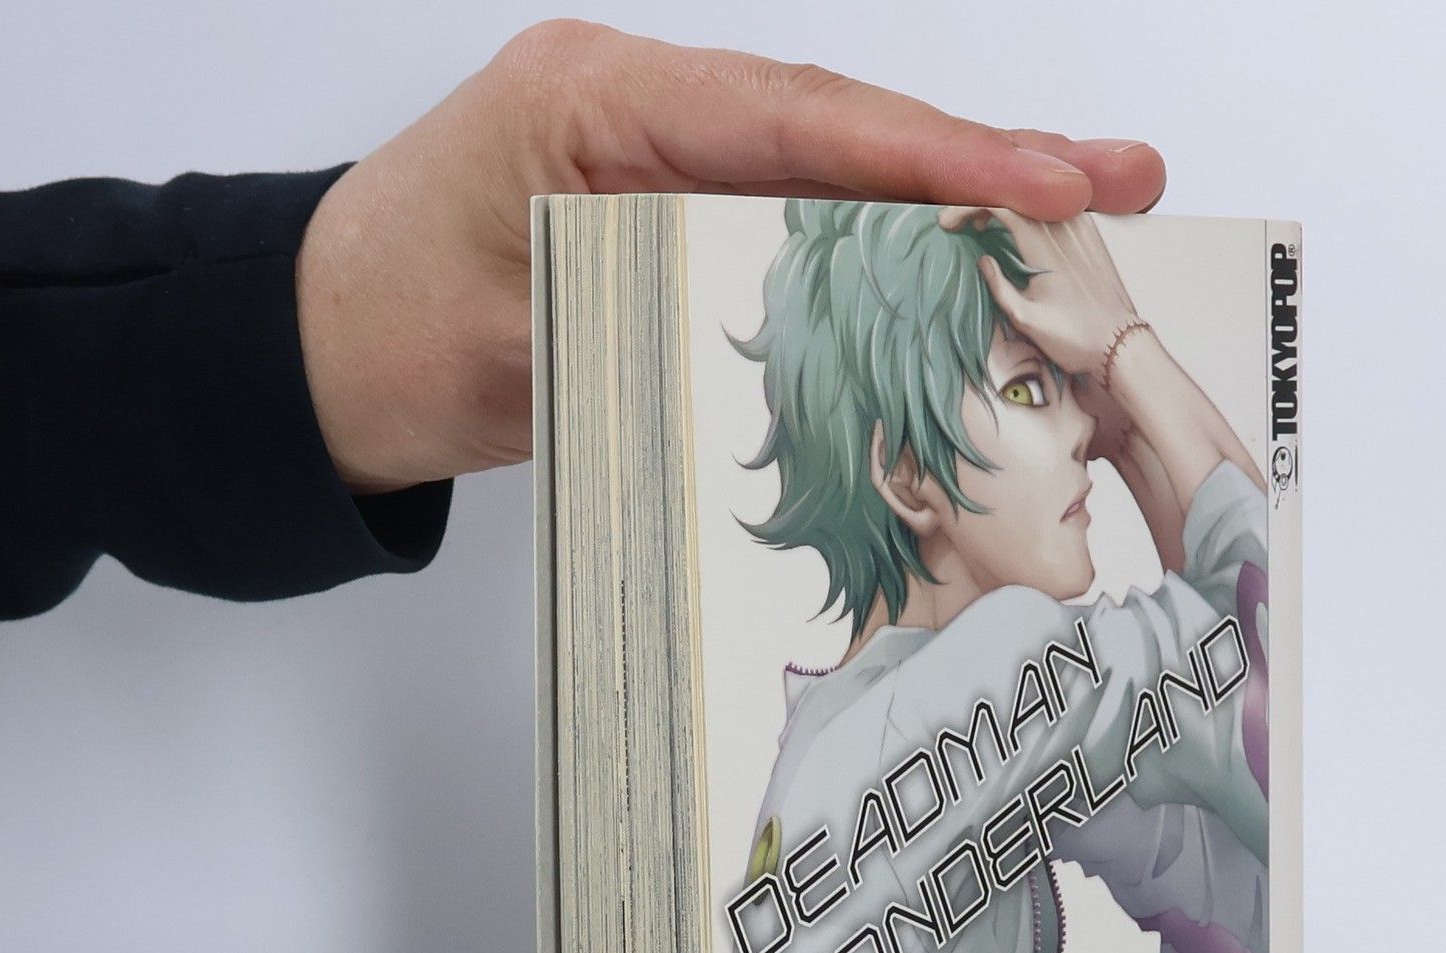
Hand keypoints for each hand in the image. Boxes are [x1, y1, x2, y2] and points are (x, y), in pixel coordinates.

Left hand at [296, 21, 1166, 492]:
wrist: (324, 358)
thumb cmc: (386, 331)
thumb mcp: (518, 331)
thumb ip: (658, 307)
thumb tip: (804, 323)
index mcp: (598, 101)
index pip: (796, 120)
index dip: (931, 155)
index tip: (1043, 181)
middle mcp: (647, 113)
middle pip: (842, 130)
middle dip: (987, 160)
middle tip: (1121, 179)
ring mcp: (667, 165)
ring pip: (835, 178)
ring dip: (957, 206)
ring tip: (1086, 216)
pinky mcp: (678, 223)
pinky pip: (801, 231)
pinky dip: (888, 254)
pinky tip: (972, 273)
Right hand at [937, 206, 1138, 378]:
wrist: (1120, 344)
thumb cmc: (1075, 338)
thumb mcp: (1026, 320)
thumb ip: (999, 286)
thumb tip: (983, 259)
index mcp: (1044, 245)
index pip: (999, 205)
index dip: (967, 209)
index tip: (948, 224)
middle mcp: (1064, 228)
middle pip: (1015, 197)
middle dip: (982, 207)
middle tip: (963, 228)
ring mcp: (1080, 229)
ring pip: (1034, 202)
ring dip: (1005, 209)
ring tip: (984, 229)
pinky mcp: (1090, 235)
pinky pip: (1054, 211)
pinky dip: (1030, 215)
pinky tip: (1019, 234)